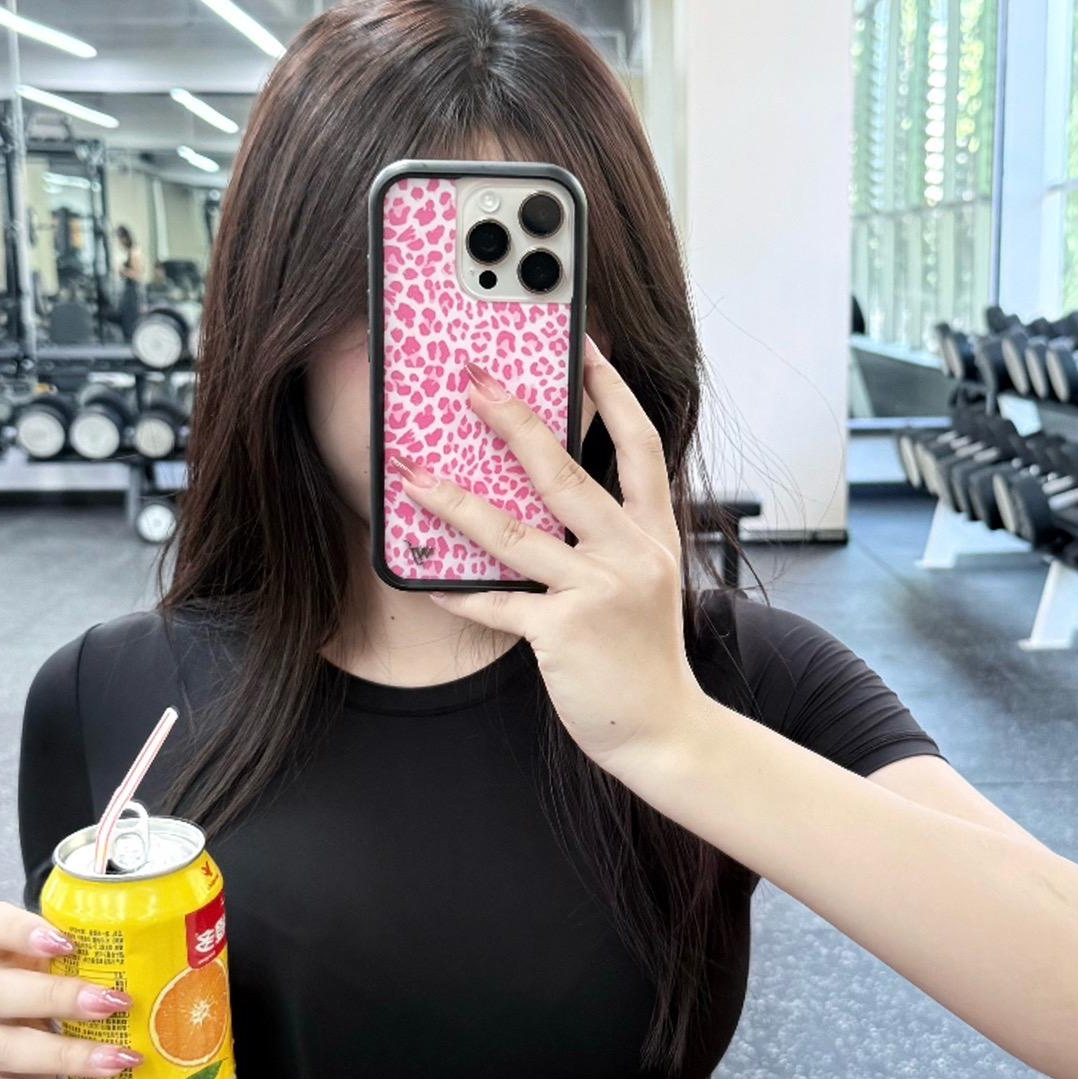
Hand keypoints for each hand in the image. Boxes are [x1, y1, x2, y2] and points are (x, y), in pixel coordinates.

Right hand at [0, 901, 139, 1078]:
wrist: (21, 1065)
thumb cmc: (57, 1007)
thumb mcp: (70, 977)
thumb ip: (105, 964)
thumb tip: (194, 960)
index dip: (20, 930)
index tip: (67, 942)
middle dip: (57, 997)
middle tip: (114, 1005)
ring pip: (2, 1047)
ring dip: (66, 1055)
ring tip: (120, 1061)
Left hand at [389, 339, 712, 781]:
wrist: (665, 732)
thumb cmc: (643, 656)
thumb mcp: (644, 583)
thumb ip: (608, 538)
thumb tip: (542, 495)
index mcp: (653, 533)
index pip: (639, 445)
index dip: (612, 392)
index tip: (586, 346)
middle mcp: (630, 553)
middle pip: (564, 472)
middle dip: (514, 420)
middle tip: (472, 382)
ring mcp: (598, 592)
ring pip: (514, 533)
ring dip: (455, 502)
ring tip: (412, 477)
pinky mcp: (564, 633)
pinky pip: (496, 604)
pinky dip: (457, 592)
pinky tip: (423, 579)